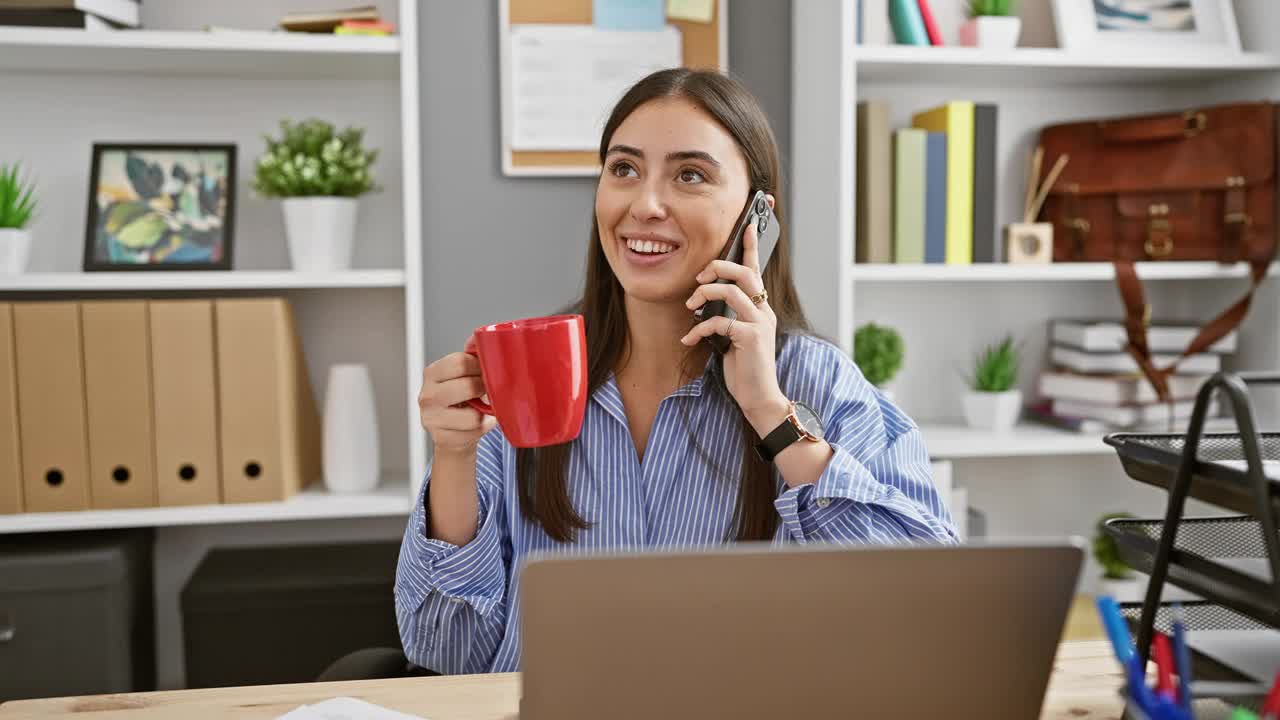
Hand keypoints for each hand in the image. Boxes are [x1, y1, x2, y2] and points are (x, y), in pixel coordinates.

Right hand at [418, 351, 497, 454]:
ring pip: (473, 415)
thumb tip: (478, 336)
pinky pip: (474, 431)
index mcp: (432, 373)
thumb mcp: (461, 375)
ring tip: (483, 408)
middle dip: (484, 388)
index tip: (485, 370)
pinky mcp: (441, 438)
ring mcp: (432, 418)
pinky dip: (484, 426)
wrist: (451, 431)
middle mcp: (428, 395)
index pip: (460, 362)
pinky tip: (480, 422)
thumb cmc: (459, 399)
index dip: (479, 366)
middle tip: (487, 390)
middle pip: (468, 386)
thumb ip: (470, 357)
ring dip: (485, 412)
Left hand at [681, 194, 789, 433]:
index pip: (756, 269)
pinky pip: (721, 322)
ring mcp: (759, 323)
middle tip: (698, 280)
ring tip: (691, 308)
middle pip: (744, 272)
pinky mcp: (751, 339)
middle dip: (717, 267)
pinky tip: (689, 339)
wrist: (759, 397)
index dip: (751, 245)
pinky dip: (700, 328)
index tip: (749, 223)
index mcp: (759, 307)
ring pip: (732, 291)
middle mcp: (763, 311)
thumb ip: (727, 316)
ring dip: (705, 295)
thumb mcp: (734, 336)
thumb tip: (705, 301)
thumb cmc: (745, 367)